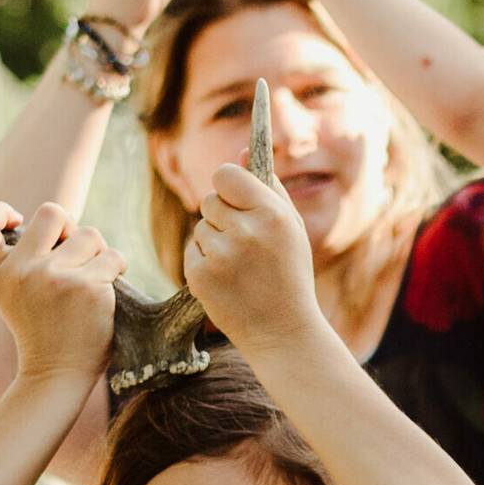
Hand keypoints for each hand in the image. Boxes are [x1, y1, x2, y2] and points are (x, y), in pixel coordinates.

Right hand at [0, 201, 123, 386]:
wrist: (57, 374)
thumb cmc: (42, 329)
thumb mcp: (14, 294)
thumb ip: (21, 258)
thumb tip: (58, 220)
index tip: (17, 220)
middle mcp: (20, 272)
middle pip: (52, 212)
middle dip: (70, 228)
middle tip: (73, 256)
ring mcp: (54, 277)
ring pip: (90, 234)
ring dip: (97, 253)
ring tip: (89, 281)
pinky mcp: (87, 286)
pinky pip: (113, 256)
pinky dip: (116, 269)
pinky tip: (104, 291)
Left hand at [182, 164, 317, 350]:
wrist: (283, 333)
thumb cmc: (290, 275)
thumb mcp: (292, 229)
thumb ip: (268, 187)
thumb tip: (241, 152)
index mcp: (272, 214)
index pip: (225, 175)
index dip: (227, 186)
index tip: (234, 199)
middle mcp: (246, 231)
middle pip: (209, 200)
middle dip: (222, 217)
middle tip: (244, 244)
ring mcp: (220, 255)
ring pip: (200, 228)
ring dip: (213, 242)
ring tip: (239, 267)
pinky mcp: (200, 276)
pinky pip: (191, 252)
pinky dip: (204, 264)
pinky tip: (228, 281)